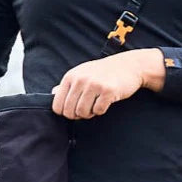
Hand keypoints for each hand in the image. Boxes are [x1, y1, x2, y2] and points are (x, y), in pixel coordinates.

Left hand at [51, 48, 166, 118]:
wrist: (128, 66)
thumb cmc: (103, 72)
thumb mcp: (82, 73)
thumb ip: (67, 85)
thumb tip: (53, 94)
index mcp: (70, 76)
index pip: (57, 105)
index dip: (65, 112)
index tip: (74, 109)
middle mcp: (80, 79)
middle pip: (69, 112)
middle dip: (77, 115)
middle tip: (86, 109)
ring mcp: (94, 84)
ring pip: (82, 112)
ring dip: (89, 113)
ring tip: (95, 105)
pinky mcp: (108, 91)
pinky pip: (98, 111)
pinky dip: (101, 110)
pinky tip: (105, 101)